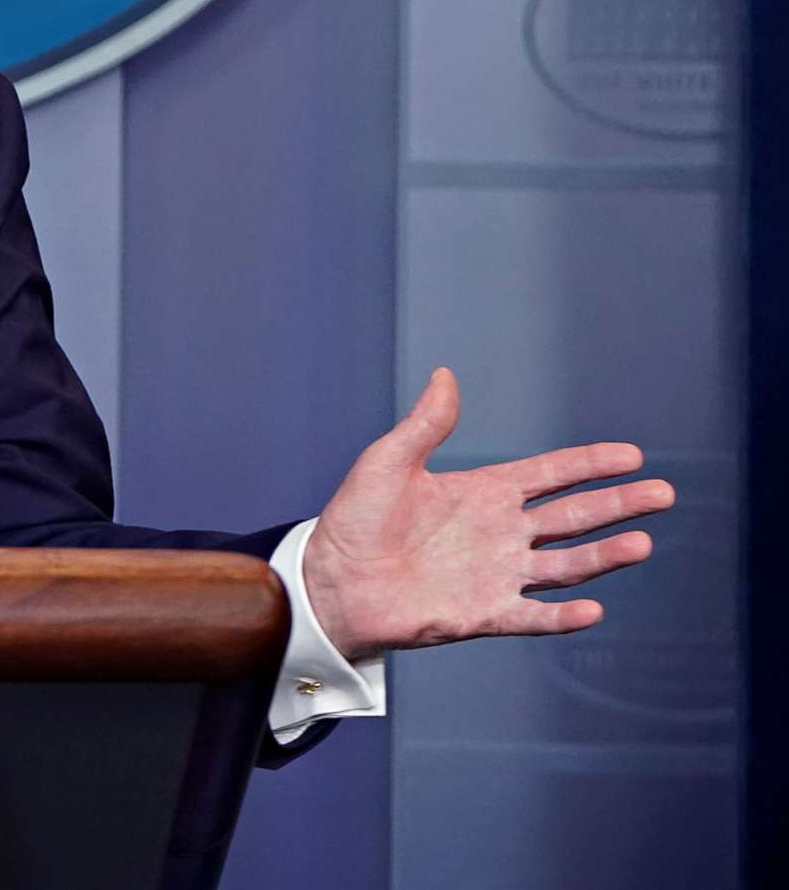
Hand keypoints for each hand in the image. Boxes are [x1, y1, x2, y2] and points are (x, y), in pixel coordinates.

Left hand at [300, 367, 672, 662]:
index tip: (632, 454)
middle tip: (663, 493)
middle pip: (572, 517)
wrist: (330, 581)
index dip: (589, 464)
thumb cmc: (354, 521)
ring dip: (603, 556)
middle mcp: (501, 533)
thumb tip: (446, 375)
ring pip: (565, 565)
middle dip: (617, 504)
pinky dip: (561, 616)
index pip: (550, 475)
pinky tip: (592, 610)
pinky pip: (531, 616)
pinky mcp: (483, 614)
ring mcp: (497, 574)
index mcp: (484, 493)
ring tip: (642, 542)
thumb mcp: (387, 463)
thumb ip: (425, 425)